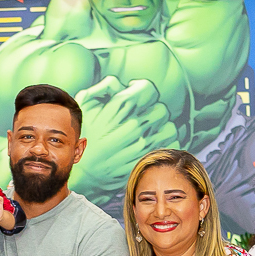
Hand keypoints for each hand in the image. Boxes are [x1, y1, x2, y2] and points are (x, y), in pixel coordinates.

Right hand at [74, 77, 178, 193]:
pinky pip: (168, 146)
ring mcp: (141, 143)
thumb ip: (105, 87)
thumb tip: (123, 83)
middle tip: (144, 117)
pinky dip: (164, 144)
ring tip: (149, 131)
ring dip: (161, 128)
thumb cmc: (87, 135)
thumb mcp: (86, 104)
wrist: (87, 172)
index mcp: (120, 108)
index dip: (143, 90)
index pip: (148, 89)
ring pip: (169, 128)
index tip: (136, 97)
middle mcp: (133, 124)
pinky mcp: (146, 159)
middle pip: (161, 109)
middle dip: (153, 111)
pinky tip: (152, 143)